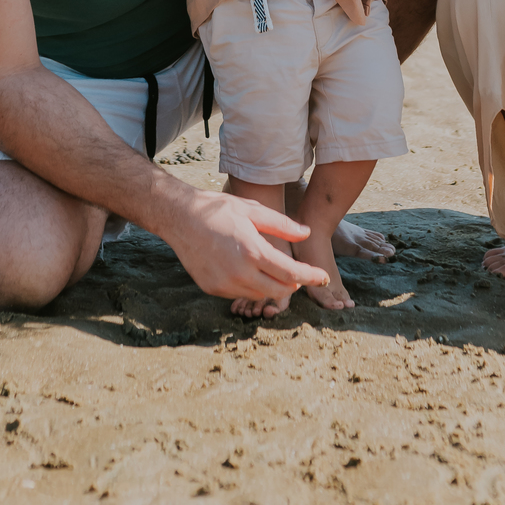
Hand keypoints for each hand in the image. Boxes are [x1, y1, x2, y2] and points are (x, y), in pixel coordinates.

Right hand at [164, 189, 329, 301]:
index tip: (324, 278)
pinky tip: (250, 272)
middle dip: (294, 284)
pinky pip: (240, 294)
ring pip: (260, 295)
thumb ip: (282, 225)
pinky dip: (251, 287)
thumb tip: (306, 234)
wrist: (180, 217)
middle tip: (300, 274)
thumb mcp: (253, 210)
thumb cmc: (218, 209)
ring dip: (272, 287)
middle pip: (278, 291)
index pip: (291, 273)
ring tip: (275, 271)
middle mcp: (239, 273)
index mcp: (253, 251)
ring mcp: (224, 284)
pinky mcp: (212, 289)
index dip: (310, 277)